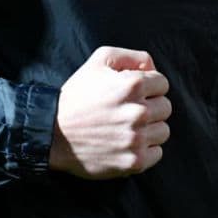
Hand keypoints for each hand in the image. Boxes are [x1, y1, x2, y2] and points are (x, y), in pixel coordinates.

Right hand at [49, 46, 171, 178]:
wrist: (51, 133)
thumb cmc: (76, 95)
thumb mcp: (99, 60)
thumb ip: (132, 56)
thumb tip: (154, 68)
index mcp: (133, 85)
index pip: (163, 84)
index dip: (148, 87)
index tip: (132, 94)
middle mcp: (138, 112)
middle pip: (166, 108)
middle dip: (150, 107)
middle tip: (127, 112)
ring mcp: (136, 139)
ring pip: (163, 131)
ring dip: (149, 129)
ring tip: (126, 128)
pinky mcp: (133, 161)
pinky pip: (157, 154)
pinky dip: (145, 150)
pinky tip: (127, 144)